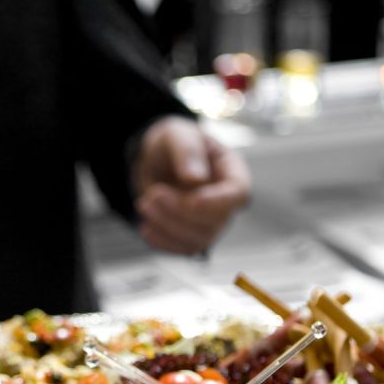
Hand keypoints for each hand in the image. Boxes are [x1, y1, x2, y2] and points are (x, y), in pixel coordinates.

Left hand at [132, 116, 249, 254]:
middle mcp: (226, 201)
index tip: (192, 201)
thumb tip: (195, 178)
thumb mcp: (177, 134)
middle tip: (154, 194)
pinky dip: (163, 242)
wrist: (157, 161)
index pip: (238, 193)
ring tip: (145, 204)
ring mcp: (212, 222)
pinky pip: (185, 249)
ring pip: (199, 239)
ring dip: (168, 226)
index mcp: (231, 171)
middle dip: (181, 211)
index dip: (218, 201)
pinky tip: (146, 227)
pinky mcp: (194, 236)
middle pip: (215, 220)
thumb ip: (187, 151)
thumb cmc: (173, 143)